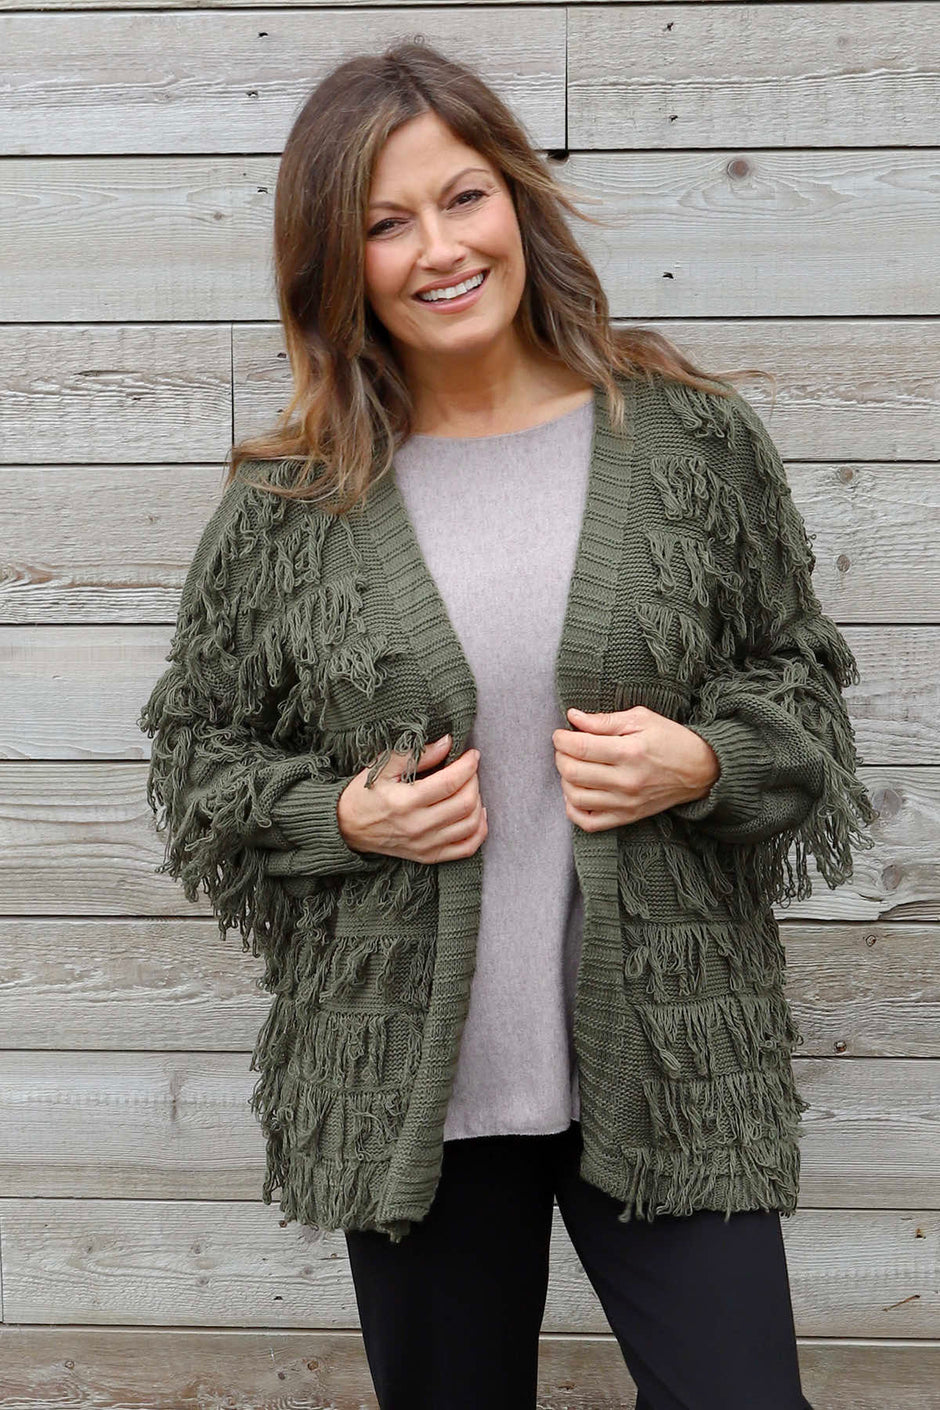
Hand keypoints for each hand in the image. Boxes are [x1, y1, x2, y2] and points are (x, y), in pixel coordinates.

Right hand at [337, 734, 487, 863]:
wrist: (345, 827)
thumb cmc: (363, 793)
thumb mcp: (382, 767)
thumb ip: (416, 754)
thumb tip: (447, 743)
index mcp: (405, 802)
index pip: (451, 783)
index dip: (468, 765)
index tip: (472, 754)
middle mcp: (417, 826)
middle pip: (465, 803)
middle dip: (474, 780)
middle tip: (468, 769)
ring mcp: (425, 845)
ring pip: (470, 824)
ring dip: (478, 802)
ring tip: (470, 788)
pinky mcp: (428, 856)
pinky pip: (467, 848)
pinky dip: (479, 830)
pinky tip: (476, 814)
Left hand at [552, 705, 719, 832]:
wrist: (700, 770)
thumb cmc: (670, 740)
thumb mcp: (641, 719)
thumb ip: (604, 720)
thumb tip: (573, 717)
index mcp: (630, 752)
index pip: (580, 747)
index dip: (562, 739)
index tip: (561, 733)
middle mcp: (626, 781)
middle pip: (573, 772)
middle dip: (560, 756)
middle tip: (565, 747)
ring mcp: (626, 803)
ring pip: (575, 798)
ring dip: (564, 780)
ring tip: (572, 767)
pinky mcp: (627, 817)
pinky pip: (588, 823)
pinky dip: (573, 809)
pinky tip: (576, 793)